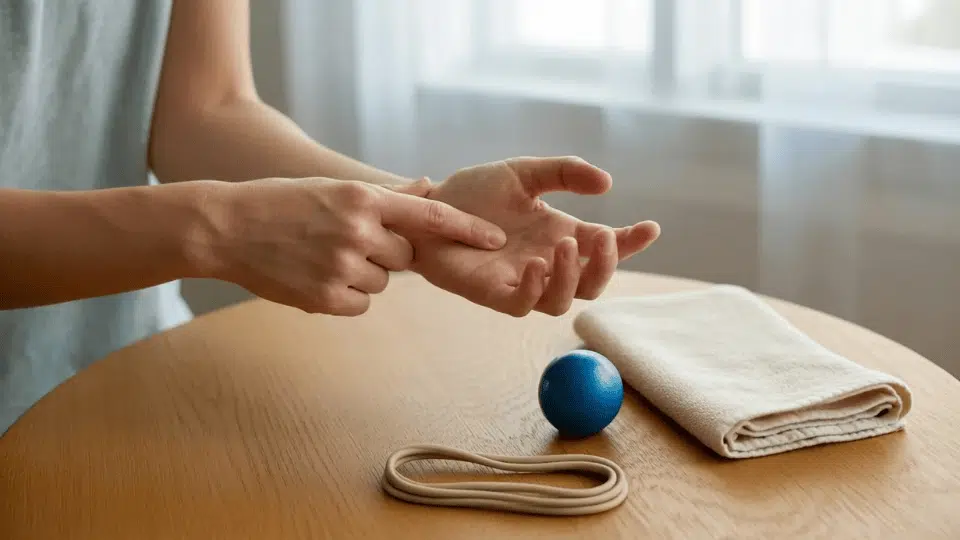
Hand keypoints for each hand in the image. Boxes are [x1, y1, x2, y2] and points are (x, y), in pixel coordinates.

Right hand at [202, 177, 505, 315]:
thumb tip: (428, 185)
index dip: (465, 228)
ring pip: (381, 282)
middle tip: (347, 242)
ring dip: (363, 274)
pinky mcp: (326, 299)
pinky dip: (344, 296)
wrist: (225, 228)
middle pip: (405, 257)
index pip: (428, 215)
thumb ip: (385, 196)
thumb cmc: (283, 203)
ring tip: (321, 257)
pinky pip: (360, 304)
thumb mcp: (335, 189)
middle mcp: (357, 231)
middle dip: (386, 254)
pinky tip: (314, 276)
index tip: (494, 238)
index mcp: (362, 199)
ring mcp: (341, 266)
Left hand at [400, 157, 660, 315]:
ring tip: (563, 245)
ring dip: (571, 277)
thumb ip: (564, 172)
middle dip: (606, 266)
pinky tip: (535, 265)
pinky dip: (535, 289)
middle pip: (592, 284)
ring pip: (562, 301)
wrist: (427, 205)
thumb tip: (607, 183)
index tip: (650, 227)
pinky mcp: (493, 293)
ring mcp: (521, 281)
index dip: (631, 243)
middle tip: (603, 239)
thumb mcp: (524, 173)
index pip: (605, 247)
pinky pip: (523, 306)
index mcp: (560, 235)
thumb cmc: (474, 193)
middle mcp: (546, 263)